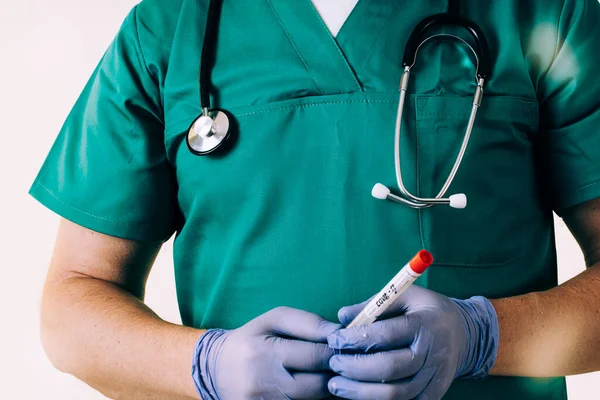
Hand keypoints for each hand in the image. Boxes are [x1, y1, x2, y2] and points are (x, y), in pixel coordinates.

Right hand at [192, 306, 341, 399]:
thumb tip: (339, 331)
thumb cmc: (253, 338)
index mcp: (264, 352)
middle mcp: (262, 383)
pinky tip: (312, 388)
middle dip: (336, 373)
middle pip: (319, 386)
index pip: (316, 357)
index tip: (345, 347)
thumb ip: (307, 322)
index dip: (337, 352)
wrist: (218, 369)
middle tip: (341, 363)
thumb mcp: (274, 319)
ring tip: (327, 374)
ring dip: (327, 390)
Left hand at [326, 285, 498, 399]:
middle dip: (355, 368)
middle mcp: (432, 353)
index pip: (386, 335)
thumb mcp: (404, 295)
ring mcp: (435, 377)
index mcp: (424, 324)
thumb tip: (342, 316)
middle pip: (390, 368)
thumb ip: (373, 304)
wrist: (464, 333)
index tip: (334, 340)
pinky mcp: (434, 395)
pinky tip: (359, 397)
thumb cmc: (425, 310)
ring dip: (361, 392)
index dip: (356, 339)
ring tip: (336, 385)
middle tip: (333, 364)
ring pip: (396, 393)